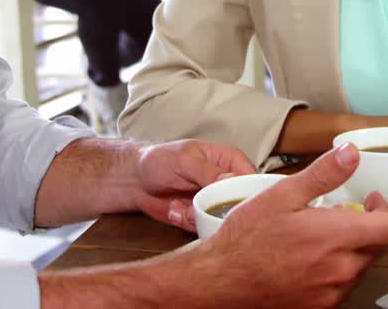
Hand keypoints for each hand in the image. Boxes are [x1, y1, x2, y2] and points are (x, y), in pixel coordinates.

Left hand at [133, 140, 255, 231]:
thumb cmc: (160, 159)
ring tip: (182, 207)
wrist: (135, 180)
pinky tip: (175, 210)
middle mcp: (228, 183)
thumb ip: (209, 171)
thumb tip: (233, 180)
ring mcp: (216, 202)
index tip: (230, 201)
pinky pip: (206, 228)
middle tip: (199, 205)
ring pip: (224, 220)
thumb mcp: (185, 160)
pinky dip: (189, 223)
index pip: (252, 180)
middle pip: (242, 204)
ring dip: (201, 217)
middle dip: (221, 210)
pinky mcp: (203, 217)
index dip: (248, 193)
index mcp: (231, 161)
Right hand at [195, 144, 387, 307]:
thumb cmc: (245, 241)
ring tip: (324, 230)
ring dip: (352, 246)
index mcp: (336, 236)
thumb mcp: (281, 196)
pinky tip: (311, 255)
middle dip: (375, 223)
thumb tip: (351, 150)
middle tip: (362, 204)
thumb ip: (322, 173)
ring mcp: (331, 291)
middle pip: (376, 244)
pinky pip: (341, 282)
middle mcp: (340, 267)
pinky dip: (336, 265)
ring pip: (359, 263)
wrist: (218, 284)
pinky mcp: (320, 306)